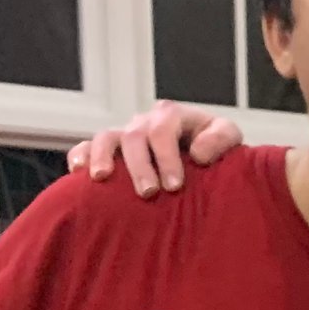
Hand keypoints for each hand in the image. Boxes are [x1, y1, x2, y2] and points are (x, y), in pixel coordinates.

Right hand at [66, 101, 243, 195]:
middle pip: (134, 137)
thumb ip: (221, 139)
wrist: (205, 161)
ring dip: (103, 157)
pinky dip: (81, 155)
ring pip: (106, 138)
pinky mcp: (110, 149)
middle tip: (148, 193)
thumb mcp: (229, 138)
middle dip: (140, 165)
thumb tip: (197, 154)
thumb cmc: (218, 150)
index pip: (164, 130)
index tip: (174, 186)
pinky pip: (87, 146)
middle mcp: (145, 122)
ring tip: (102, 178)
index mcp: (173, 116)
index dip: (167, 157)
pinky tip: (79, 172)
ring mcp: (125, 134)